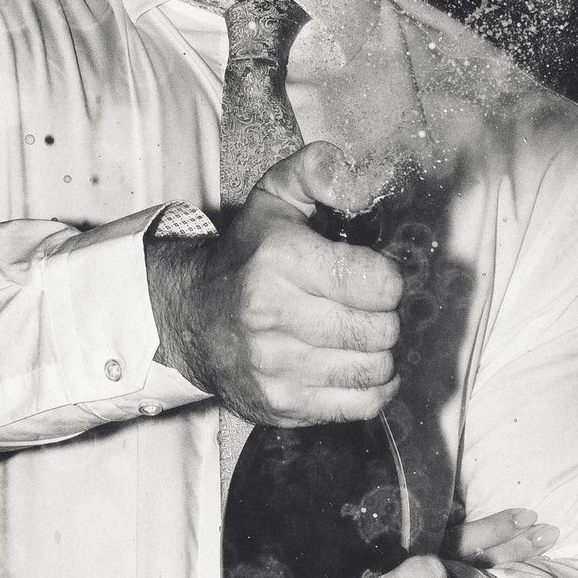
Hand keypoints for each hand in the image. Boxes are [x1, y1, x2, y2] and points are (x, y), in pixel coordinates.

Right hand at [149, 141, 403, 422]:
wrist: (190, 319)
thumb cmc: (246, 258)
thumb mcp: (274, 198)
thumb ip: (318, 172)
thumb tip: (359, 182)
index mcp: (280, 261)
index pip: (377, 283)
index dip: (387, 280)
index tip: (373, 277)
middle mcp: (275, 317)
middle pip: (380, 330)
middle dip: (384, 317)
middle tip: (367, 308)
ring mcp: (277, 367)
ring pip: (374, 369)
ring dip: (379, 352)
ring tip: (360, 335)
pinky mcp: (282, 404)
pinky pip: (361, 405)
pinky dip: (373, 388)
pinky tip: (359, 366)